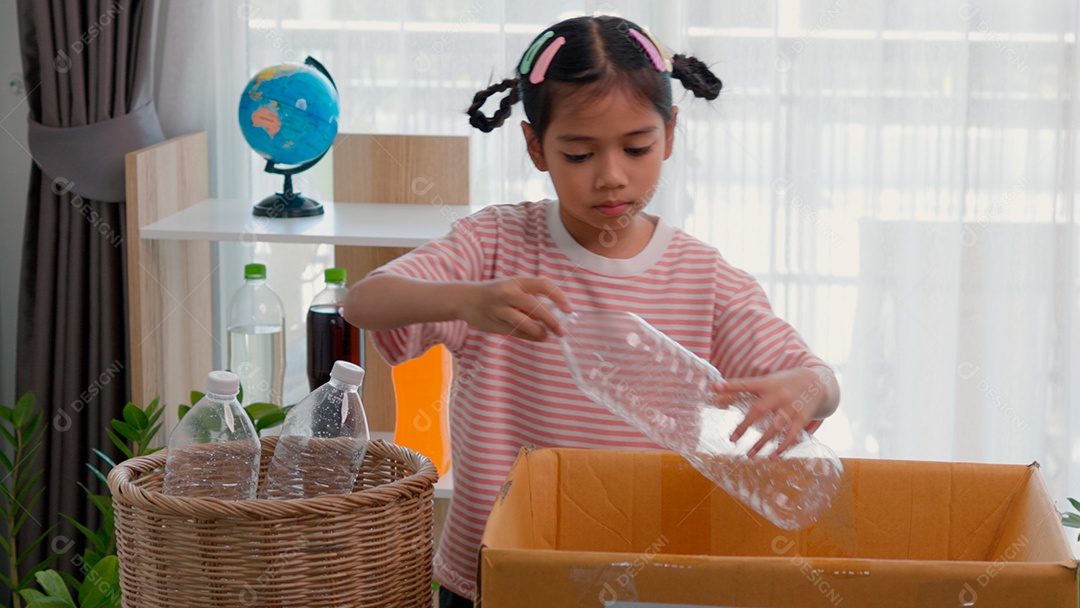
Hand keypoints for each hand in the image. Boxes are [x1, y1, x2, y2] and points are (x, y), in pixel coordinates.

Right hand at [457, 276, 572, 340]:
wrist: (465, 299)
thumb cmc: (495, 293)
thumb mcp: (513, 288)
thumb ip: (531, 298)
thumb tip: (557, 313)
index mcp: (517, 281)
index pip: (543, 285)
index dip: (558, 296)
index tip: (569, 309)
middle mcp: (508, 292)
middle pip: (535, 306)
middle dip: (552, 320)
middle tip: (562, 331)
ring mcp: (500, 308)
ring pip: (524, 321)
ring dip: (540, 331)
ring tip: (547, 336)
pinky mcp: (494, 323)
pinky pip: (516, 332)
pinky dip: (530, 336)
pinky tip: (538, 338)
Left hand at [713, 367, 831, 457]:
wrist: (817, 382)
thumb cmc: (783, 383)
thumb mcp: (767, 381)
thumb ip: (743, 390)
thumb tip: (715, 399)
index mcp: (767, 383)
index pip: (746, 384)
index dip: (730, 385)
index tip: (715, 387)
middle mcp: (779, 394)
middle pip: (759, 410)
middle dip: (744, 426)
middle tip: (732, 440)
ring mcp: (791, 407)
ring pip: (775, 427)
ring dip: (762, 443)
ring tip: (749, 455)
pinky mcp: (802, 418)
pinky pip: (792, 436)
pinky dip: (782, 448)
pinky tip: (772, 457)